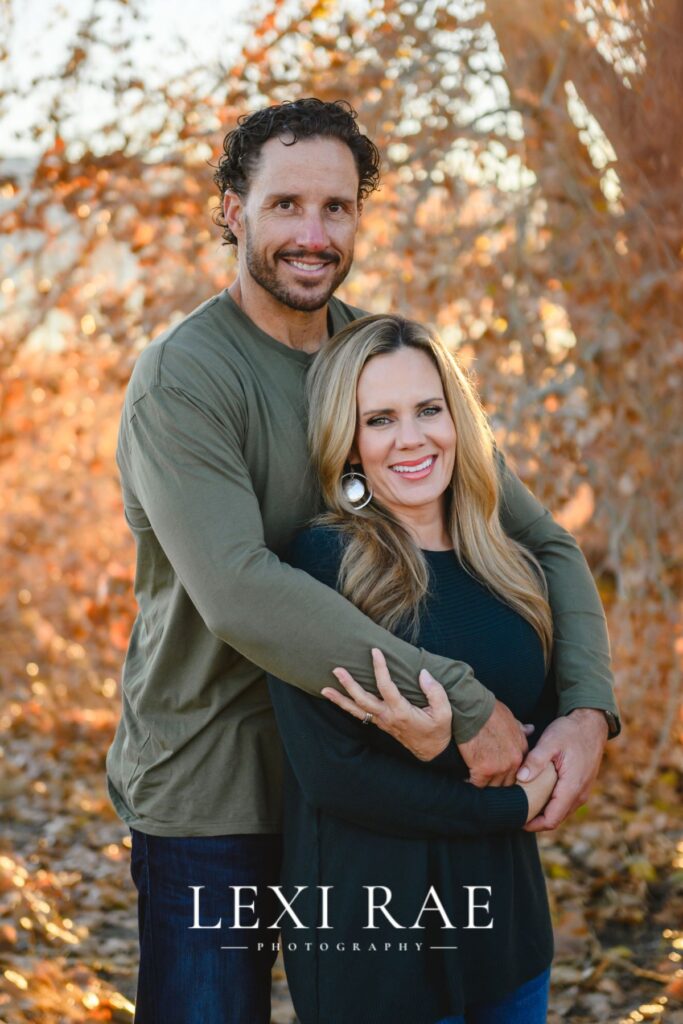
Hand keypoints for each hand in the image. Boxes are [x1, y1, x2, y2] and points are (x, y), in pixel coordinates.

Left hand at [322, 648, 452, 760]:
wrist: (432, 752)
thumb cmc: (438, 730)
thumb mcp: (444, 712)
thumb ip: (435, 691)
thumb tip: (423, 673)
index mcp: (402, 712)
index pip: (386, 687)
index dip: (380, 668)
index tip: (375, 651)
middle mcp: (387, 717)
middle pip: (363, 700)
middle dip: (349, 685)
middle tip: (337, 670)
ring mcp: (381, 721)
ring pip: (356, 710)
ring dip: (340, 699)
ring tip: (324, 689)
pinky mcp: (380, 723)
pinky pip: (360, 714)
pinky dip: (347, 707)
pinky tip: (337, 699)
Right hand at [458, 700, 531, 787]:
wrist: (473, 710)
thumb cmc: (489, 711)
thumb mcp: (510, 718)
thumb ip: (520, 728)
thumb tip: (531, 729)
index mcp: (521, 749)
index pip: (518, 771)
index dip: (506, 773)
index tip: (495, 771)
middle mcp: (514, 761)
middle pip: (507, 783)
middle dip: (496, 782)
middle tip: (484, 780)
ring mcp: (500, 767)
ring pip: (493, 787)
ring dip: (484, 785)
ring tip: (474, 782)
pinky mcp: (483, 770)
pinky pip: (478, 785)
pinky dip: (471, 783)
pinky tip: (465, 780)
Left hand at [517, 708, 608, 831]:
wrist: (592, 724)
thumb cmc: (570, 731)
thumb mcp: (550, 741)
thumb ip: (536, 760)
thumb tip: (521, 778)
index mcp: (572, 787)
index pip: (551, 820)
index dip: (532, 825)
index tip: (515, 819)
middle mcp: (580, 794)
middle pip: (555, 819)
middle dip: (535, 820)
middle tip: (513, 811)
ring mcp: (582, 791)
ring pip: (560, 811)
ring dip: (543, 811)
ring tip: (522, 803)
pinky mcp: (581, 786)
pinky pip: (565, 802)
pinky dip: (550, 802)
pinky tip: (535, 792)